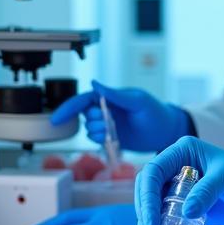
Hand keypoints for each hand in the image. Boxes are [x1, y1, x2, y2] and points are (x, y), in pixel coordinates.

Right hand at [50, 80, 190, 153]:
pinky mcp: (112, 138)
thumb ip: (116, 95)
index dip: (68, 108)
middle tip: (108, 123)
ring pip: (89, 129)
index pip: (83, 100)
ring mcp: (108, 124)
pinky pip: (97, 140)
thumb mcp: (138, 101)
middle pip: (84, 115)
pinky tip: (112, 140)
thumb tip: (94, 83)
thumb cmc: (155, 112)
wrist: (167, 132)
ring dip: (97, 132)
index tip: (56, 119)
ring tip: (112, 132)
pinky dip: (100, 141)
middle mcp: (106, 110)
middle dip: (93, 121)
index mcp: (110, 96)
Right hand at [136, 136, 223, 224]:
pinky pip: (159, 213)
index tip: (152, 221)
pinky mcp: (176, 202)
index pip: (154, 171)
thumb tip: (186, 211)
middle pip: (145, 187)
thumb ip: (208, 191)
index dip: (147, 196)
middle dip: (144, 211)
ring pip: (148, 201)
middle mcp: (173, 165)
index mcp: (183, 151)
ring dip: (147, 221)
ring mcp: (172, 184)